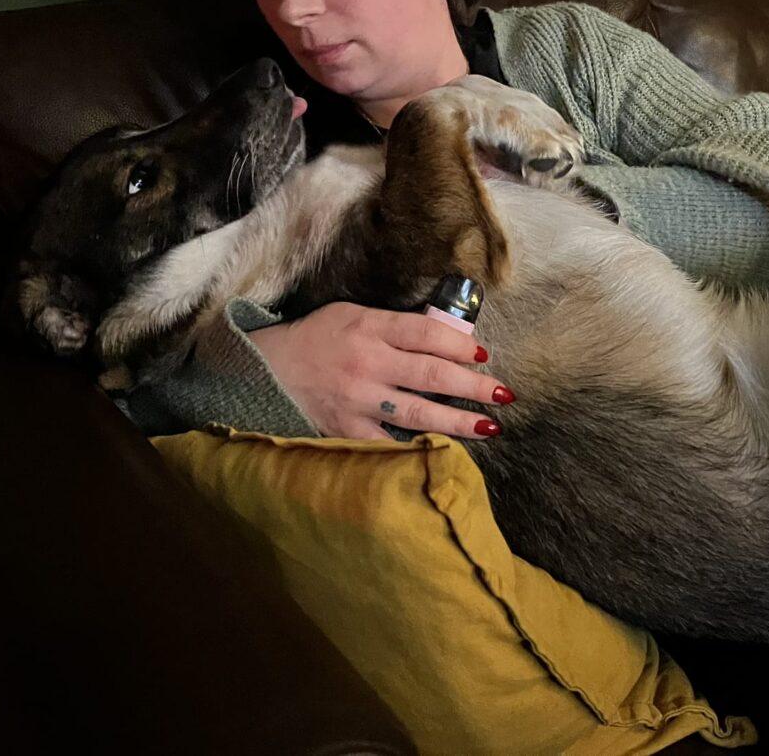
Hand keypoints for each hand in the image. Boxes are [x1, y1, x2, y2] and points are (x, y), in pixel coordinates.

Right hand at [248, 301, 512, 439]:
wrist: (265, 369)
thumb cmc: (318, 337)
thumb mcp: (353, 315)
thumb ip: (396, 325)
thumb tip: (447, 336)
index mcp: (368, 327)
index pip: (425, 334)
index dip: (460, 345)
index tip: (484, 355)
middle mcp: (366, 363)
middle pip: (431, 375)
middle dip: (473, 386)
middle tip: (504, 393)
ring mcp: (357, 400)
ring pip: (417, 414)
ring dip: (458, 421)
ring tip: (490, 426)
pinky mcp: (346, 429)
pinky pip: (389, 443)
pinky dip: (417, 449)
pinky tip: (444, 452)